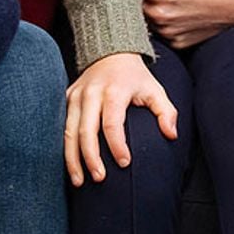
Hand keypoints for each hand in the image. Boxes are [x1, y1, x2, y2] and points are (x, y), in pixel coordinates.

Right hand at [64, 52, 176, 185]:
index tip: (125, 163)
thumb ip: (166, 112)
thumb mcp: (155, 90)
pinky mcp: (67, 98)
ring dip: (72, 157)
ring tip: (79, 181)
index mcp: (113, 91)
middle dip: (90, 156)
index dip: (116, 144)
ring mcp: (75, 95)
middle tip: (100, 179)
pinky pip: (63, 126)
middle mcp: (90, 93)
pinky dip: (66, 147)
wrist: (109, 52)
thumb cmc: (135, 77)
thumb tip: (170, 135)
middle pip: (86, 129)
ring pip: (69, 130)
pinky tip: (71, 165)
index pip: (112, 122)